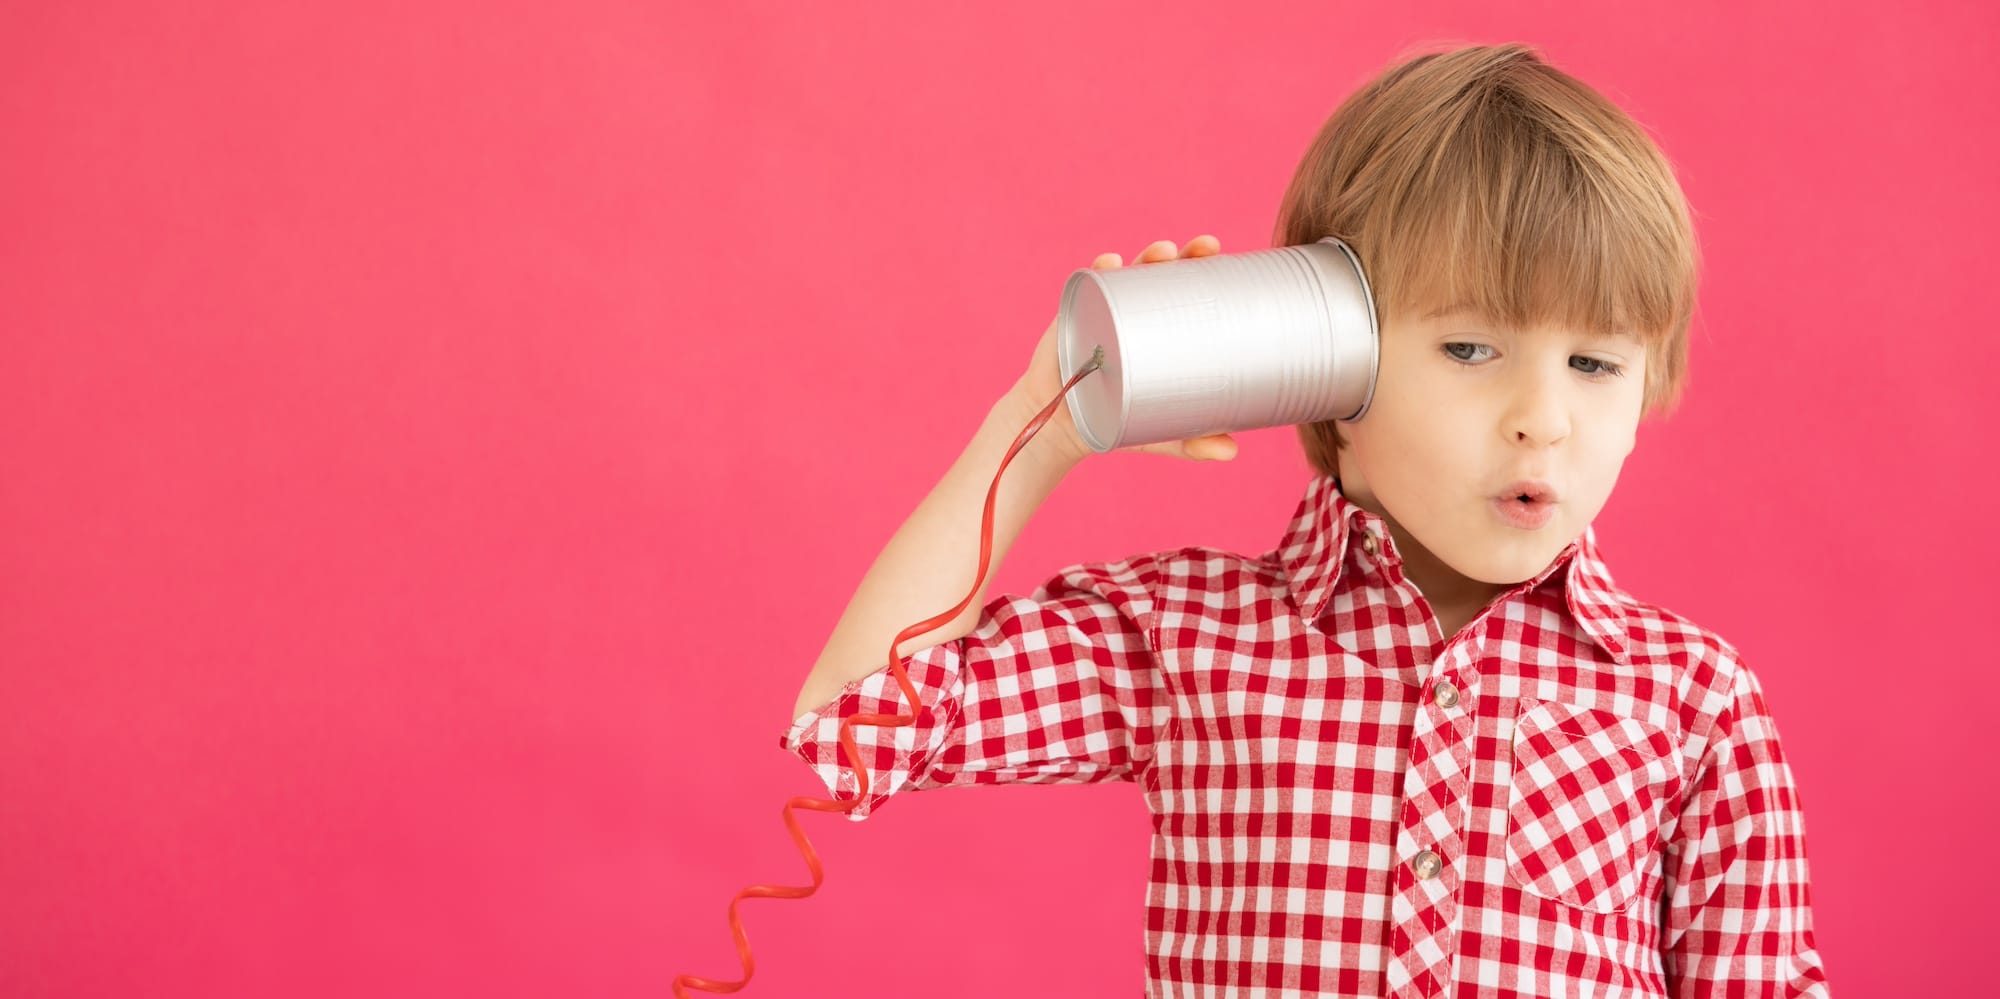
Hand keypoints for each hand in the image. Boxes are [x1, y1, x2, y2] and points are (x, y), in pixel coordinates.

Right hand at [1009, 235, 1239, 465]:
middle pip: (1160, 274)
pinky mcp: (1075, 318)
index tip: (1221, 255)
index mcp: (1159, 329)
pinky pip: (1087, 288)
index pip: (1184, 291)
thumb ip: (1192, 441)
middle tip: (1201, 248)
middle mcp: (1132, 313)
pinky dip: (1098, 271)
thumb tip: (1231, 454)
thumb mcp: (1160, 431)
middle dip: (1181, 255)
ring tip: (1162, 253)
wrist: (1062, 428)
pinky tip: (1110, 262)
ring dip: (1145, 257)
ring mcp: (1103, 312)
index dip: (1203, 270)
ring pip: (1127, 275)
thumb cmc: (1117, 419)